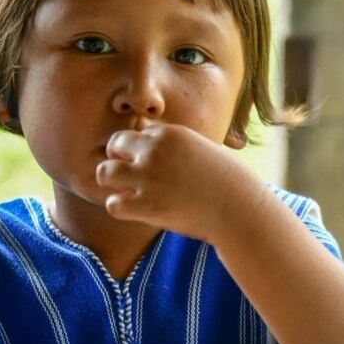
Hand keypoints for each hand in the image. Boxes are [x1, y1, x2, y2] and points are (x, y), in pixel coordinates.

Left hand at [95, 124, 262, 241]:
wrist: (239, 209)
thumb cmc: (225, 181)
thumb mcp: (201, 148)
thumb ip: (174, 144)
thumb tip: (150, 140)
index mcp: (169, 134)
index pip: (135, 134)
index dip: (139, 150)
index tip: (150, 165)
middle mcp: (154, 151)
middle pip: (114, 145)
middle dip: (119, 160)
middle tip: (132, 177)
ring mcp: (148, 178)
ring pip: (105, 172)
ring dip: (113, 183)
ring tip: (127, 192)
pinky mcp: (146, 205)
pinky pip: (113, 203)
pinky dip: (119, 207)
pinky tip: (135, 210)